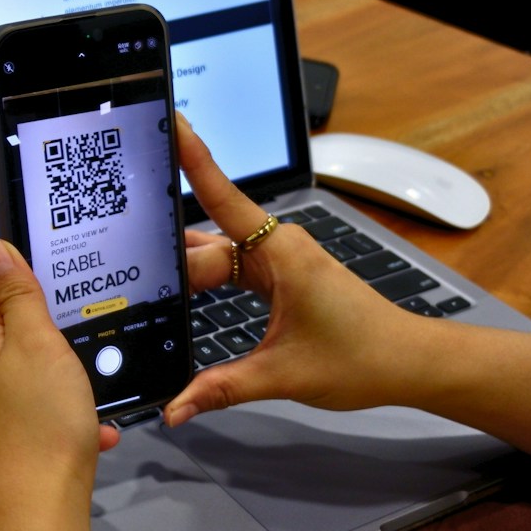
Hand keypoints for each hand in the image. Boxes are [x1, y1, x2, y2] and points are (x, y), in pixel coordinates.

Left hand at [0, 239, 118, 504]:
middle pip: (5, 321)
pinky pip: (38, 404)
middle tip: (85, 313)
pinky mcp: (4, 431)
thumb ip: (17, 293)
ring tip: (94, 370)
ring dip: (62, 364)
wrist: (40, 504)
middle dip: (45, 316)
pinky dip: (66, 407)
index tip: (55, 260)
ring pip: (26, 363)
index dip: (18, 265)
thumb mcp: (37, 341)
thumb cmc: (41, 418)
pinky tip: (96, 423)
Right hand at [165, 113, 425, 424]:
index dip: (192, 158)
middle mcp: (277, 247)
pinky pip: (231, 270)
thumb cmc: (363, 357)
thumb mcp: (282, 375)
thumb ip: (221, 388)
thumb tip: (174, 408)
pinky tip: (178, 292)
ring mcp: (278, 262)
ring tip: (139, 268)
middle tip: (119, 254)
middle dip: (167, 252)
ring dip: (185, 268)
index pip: (221, 196)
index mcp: (279, 252)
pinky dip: (205, 282)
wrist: (410, 363)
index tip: (170, 121)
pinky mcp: (280, 279)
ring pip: (216, 257)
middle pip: (206, 243)